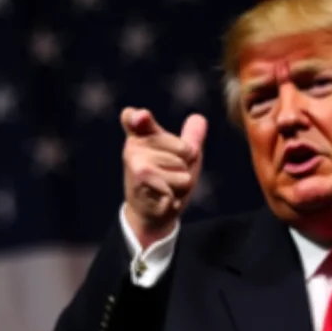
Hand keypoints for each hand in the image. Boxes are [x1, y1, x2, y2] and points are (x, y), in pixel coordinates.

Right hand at [120, 107, 207, 247]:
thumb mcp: (182, 157)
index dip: (137, 116)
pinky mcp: (144, 177)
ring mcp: (137, 161)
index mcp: (141, 136)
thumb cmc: (167, 180)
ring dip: (182, 182)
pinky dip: (179, 193)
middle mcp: (134, 145)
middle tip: (169, 176)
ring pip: (184, 167)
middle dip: (186, 166)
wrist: (152, 213)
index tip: (143, 117)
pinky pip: (182, 181)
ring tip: (166, 186)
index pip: (132, 118)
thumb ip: (190, 137)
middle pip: (186, 149)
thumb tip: (199, 118)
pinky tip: (164, 196)